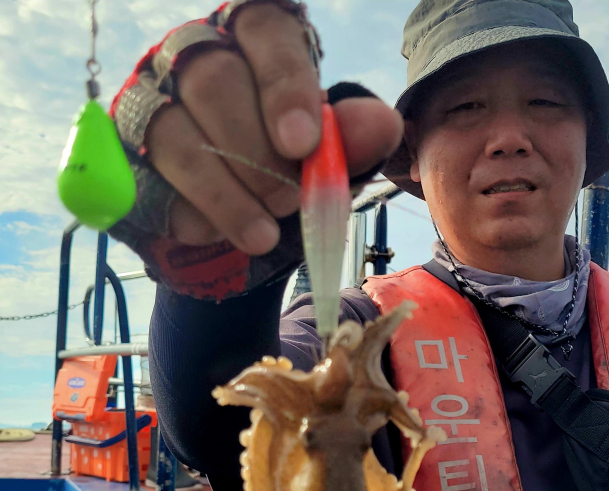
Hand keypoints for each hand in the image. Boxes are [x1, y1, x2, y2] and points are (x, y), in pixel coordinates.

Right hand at [146, 3, 402, 255]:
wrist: (240, 222)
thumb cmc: (288, 172)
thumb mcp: (327, 159)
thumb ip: (353, 140)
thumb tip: (381, 124)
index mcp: (253, 41)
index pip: (264, 31)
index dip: (284, 85)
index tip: (303, 143)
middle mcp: (193, 56)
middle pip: (213, 81)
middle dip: (258, 153)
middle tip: (289, 201)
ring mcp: (149, 101)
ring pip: (175, 134)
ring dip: (226, 193)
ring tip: (264, 235)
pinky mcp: (122, 153)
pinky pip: (149, 182)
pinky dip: (192, 215)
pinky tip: (220, 235)